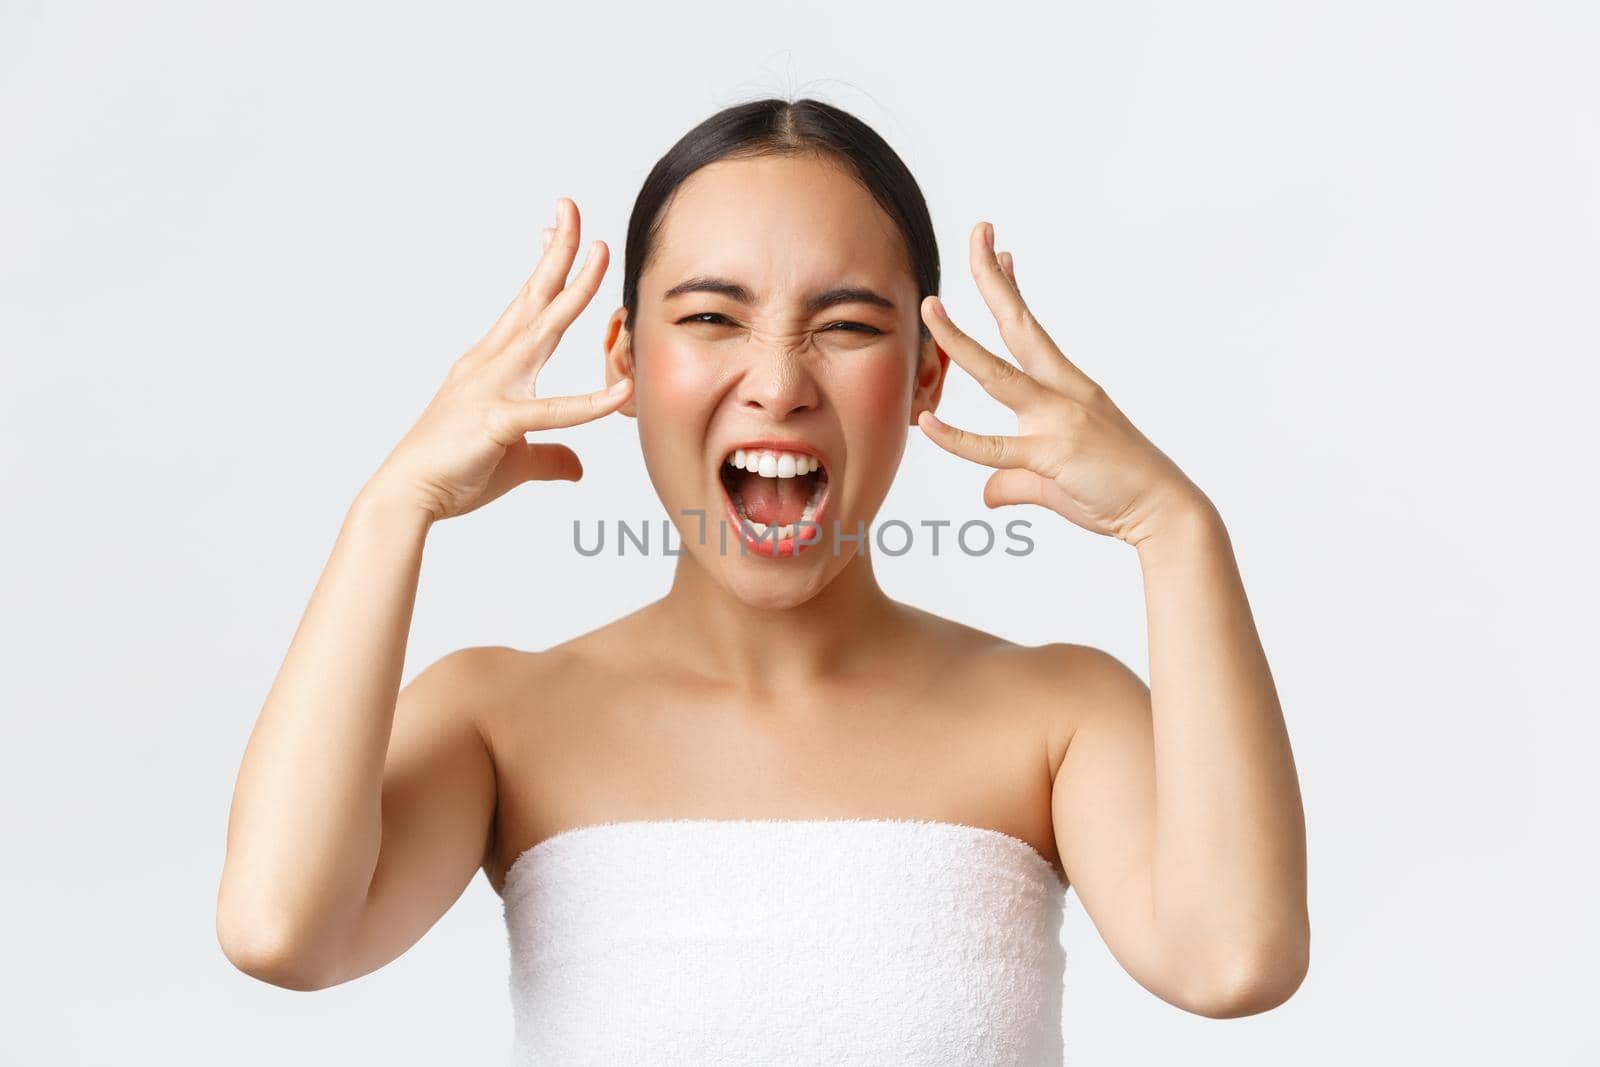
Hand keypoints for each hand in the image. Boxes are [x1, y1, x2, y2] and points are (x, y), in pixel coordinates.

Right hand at [368, 197, 631, 522]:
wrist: (406, 496)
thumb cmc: (452, 473)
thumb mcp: (516, 462)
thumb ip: (552, 456)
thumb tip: (578, 467)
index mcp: (492, 366)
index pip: (526, 306)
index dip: (547, 269)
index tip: (562, 233)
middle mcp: (490, 365)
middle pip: (533, 299)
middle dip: (558, 253)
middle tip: (575, 210)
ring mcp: (492, 390)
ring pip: (541, 330)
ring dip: (574, 291)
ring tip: (601, 254)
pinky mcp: (498, 424)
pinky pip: (552, 411)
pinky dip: (589, 402)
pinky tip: (621, 390)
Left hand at [915, 221, 1210, 548]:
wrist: (1164, 514)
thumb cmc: (1115, 493)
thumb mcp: (1054, 480)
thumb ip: (1013, 481)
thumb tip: (988, 493)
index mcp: (1069, 389)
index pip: (1031, 331)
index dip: (1012, 291)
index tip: (1000, 255)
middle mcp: (1063, 394)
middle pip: (1019, 327)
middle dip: (993, 279)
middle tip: (979, 232)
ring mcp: (1059, 421)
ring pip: (998, 374)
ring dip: (960, 340)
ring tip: (930, 308)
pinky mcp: (1053, 456)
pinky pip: (995, 449)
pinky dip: (958, 437)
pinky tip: (928, 422)